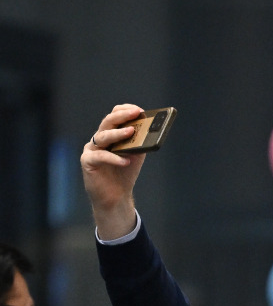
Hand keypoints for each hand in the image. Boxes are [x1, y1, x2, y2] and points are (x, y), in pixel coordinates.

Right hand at [80, 104, 146, 237]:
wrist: (116, 196)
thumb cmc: (125, 173)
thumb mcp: (136, 154)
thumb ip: (140, 141)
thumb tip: (150, 130)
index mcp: (110, 134)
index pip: (114, 115)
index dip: (125, 110)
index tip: (139, 110)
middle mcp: (99, 139)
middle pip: (108, 122)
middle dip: (122, 116)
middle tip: (135, 113)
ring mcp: (91, 149)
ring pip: (103, 136)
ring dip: (117, 133)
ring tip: (130, 132)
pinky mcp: (87, 162)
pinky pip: (100, 156)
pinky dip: (114, 158)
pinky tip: (126, 161)